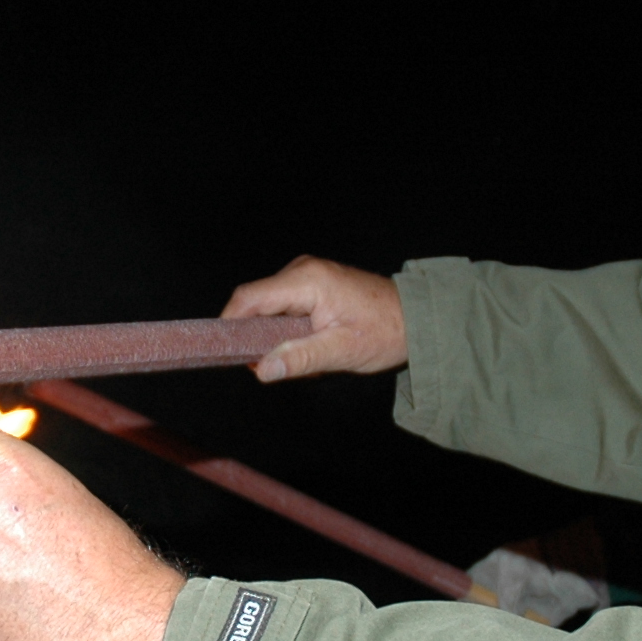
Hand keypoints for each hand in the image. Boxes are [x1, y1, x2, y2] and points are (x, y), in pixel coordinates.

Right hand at [223, 255, 406, 380]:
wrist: (417, 317)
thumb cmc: (386, 332)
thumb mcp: (341, 352)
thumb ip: (299, 359)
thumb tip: (261, 370)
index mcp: (306, 280)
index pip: (248, 298)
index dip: (229, 324)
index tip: (224, 352)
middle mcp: (302, 270)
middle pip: (255, 303)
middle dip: (258, 337)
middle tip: (278, 366)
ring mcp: (306, 273)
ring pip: (269, 307)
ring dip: (276, 336)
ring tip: (305, 356)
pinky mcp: (312, 282)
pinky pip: (284, 306)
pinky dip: (288, 330)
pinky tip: (312, 345)